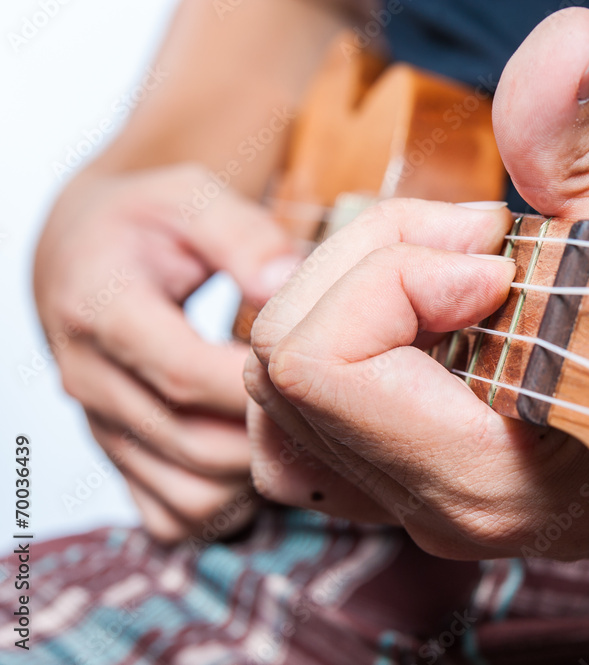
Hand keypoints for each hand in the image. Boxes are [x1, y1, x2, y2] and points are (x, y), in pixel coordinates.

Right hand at [35, 164, 299, 541]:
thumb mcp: (192, 197)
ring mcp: (102, 427)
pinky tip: (262, 457)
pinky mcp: (119, 456)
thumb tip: (286, 283)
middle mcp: (91, 380)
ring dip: (256, 475)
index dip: (261, 386)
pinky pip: (173, 513)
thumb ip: (243, 236)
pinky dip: (228, 504)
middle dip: (273, 433)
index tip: (321, 370)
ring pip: (188, 493)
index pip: (186, 375)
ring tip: (303, 430)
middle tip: (332, 404)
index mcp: (102, 312)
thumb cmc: (146, 219)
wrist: (85, 250)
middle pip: (194, 443)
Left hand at [244, 7, 588, 558]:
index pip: (320, 366)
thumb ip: (577, 147)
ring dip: (344, 304)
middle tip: (473, 245)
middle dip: (367, 268)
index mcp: (482, 476)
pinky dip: (334, 350)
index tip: (494, 257)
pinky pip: (299, 424)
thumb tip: (568, 35)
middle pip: (280, 364)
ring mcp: (406, 508)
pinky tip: (413, 317)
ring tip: (440, 277)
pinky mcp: (398, 491)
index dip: (394, 275)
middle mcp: (428, 509)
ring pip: (271, 397)